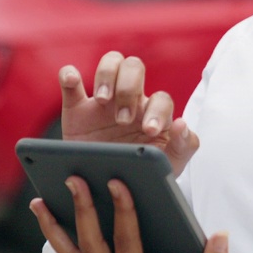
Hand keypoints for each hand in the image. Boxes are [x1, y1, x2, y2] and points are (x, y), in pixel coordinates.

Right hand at [58, 52, 198, 175]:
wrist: (108, 188)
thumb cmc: (143, 172)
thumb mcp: (168, 165)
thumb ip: (184, 146)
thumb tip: (181, 123)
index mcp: (154, 113)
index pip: (161, 98)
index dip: (157, 111)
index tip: (148, 132)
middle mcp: (131, 100)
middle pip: (135, 68)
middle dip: (129, 89)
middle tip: (122, 120)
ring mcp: (104, 101)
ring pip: (111, 63)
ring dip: (107, 75)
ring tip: (103, 101)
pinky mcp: (77, 108)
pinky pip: (71, 82)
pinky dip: (69, 75)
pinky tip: (71, 80)